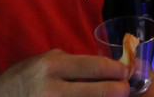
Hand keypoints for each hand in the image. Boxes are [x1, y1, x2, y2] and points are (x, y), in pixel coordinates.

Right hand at [0, 49, 130, 96]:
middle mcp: (52, 88)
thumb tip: (103, 69)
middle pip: (93, 90)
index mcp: (52, 66)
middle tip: (126, 89)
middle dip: (116, 90)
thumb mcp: (47, 60)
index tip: (127, 71)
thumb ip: (73, 64)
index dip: (114, 69)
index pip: (91, 66)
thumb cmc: (26, 75)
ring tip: (113, 96)